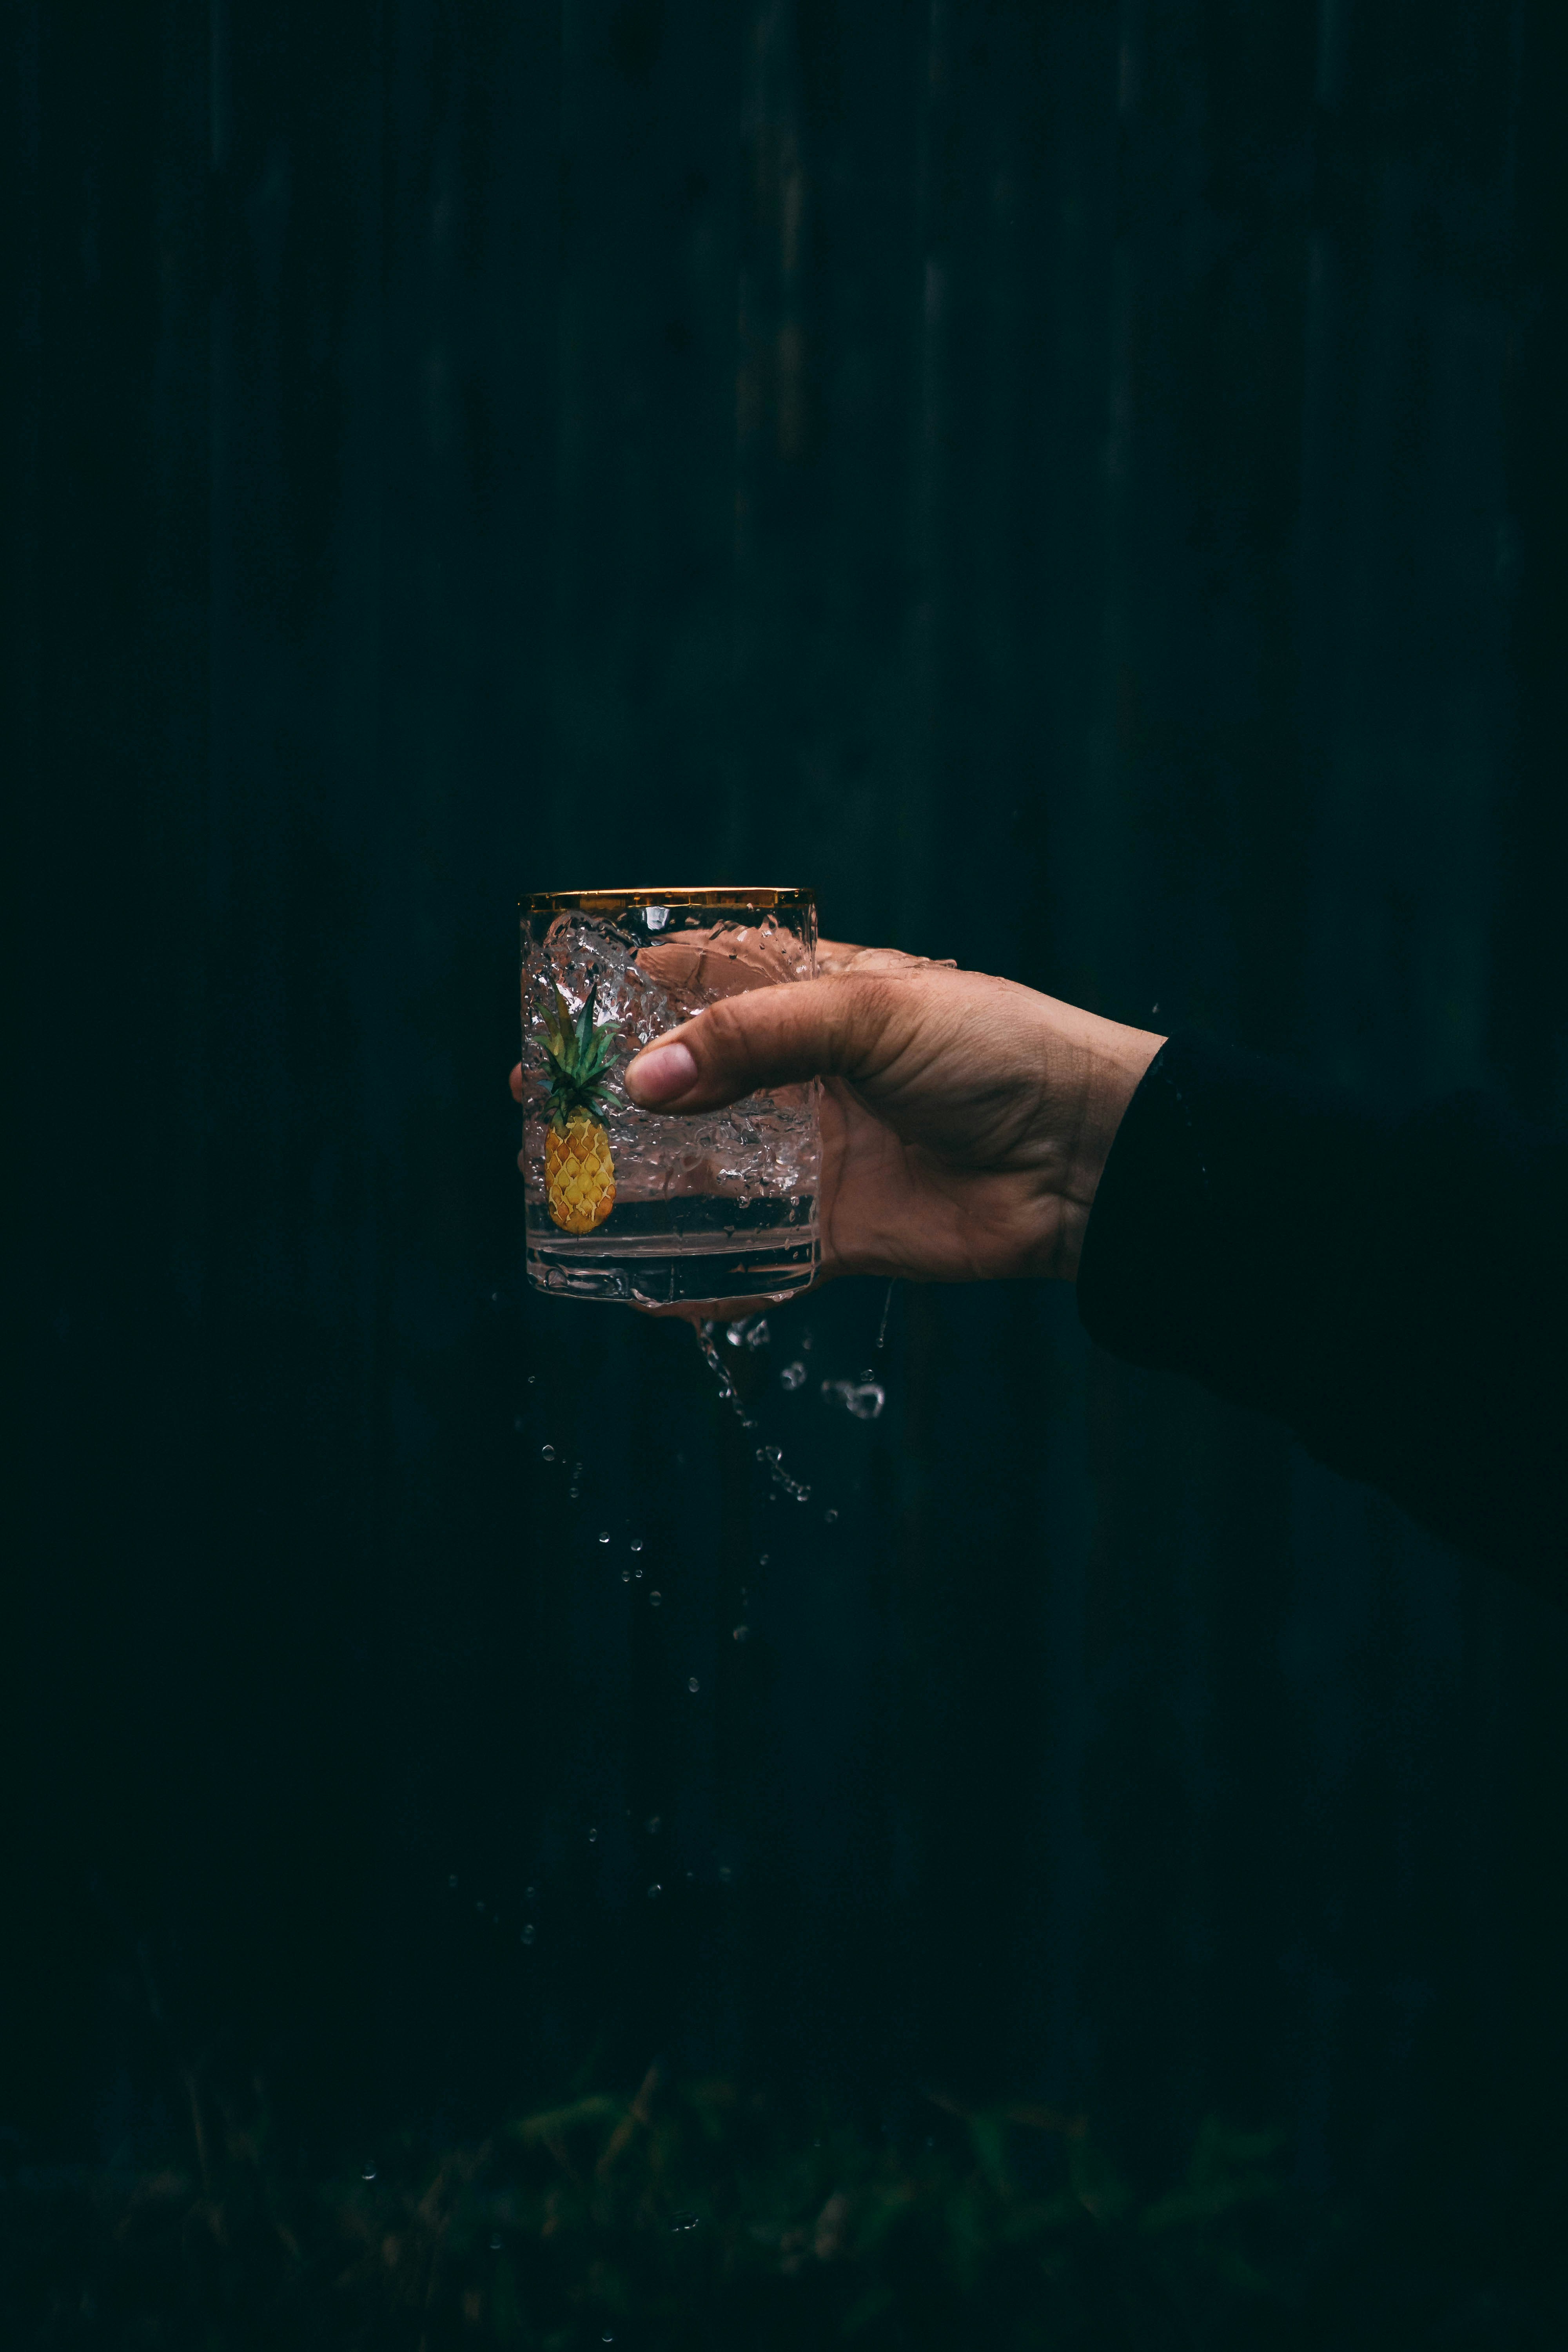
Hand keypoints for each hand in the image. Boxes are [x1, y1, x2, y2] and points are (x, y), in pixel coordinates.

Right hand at [508, 942, 1164, 1302]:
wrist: (1087, 1154)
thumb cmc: (998, 1051)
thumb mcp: (872, 1014)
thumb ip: (755, 1039)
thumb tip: (644, 1079)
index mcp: (822, 998)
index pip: (709, 977)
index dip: (635, 988)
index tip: (560, 1002)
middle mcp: (811, 1077)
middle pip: (691, 1082)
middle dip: (616, 1094)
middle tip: (539, 1104)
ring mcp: (822, 1158)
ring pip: (709, 1173)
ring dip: (640, 1183)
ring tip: (563, 1186)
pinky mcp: (841, 1234)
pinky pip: (758, 1262)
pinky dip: (706, 1280)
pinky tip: (647, 1291)